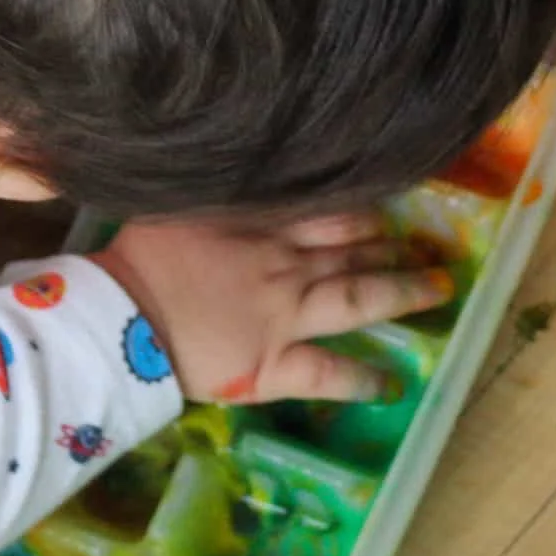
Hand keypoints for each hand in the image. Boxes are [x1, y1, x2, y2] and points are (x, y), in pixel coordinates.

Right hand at [89, 211, 454, 403]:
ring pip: (358, 300)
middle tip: (423, 245)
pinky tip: (393, 384)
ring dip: (402, 292)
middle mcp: (284, 266)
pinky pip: (329, 373)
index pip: (328, 210)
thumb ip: (219, 193)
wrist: (119, 316)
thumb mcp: (178, 204)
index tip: (388, 210)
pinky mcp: (273, 367)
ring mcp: (285, 318)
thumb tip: (243, 171)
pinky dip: (363, 379)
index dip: (363, 210)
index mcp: (259, 225)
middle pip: (352, 250)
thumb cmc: (137, 258)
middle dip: (390, 246)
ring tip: (437, 289)